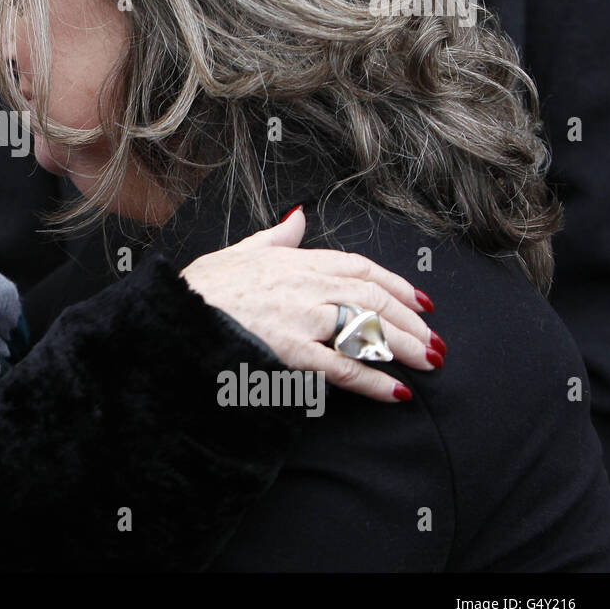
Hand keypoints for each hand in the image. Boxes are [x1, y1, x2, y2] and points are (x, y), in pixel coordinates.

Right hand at [179, 207, 437, 401]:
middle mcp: (304, 284)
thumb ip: (276, 238)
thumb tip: (298, 217)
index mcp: (294, 260)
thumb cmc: (201, 290)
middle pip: (372, 298)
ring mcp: (300, 316)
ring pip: (367, 327)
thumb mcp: (239, 252)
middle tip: (434, 342)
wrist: (174, 317)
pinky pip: (342, 366)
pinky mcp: (291, 349)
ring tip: (428, 364)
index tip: (421, 302)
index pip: (359, 268)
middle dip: (410, 321)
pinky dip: (373, 380)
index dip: (396, 284)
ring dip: (403, 347)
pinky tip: (396, 392)